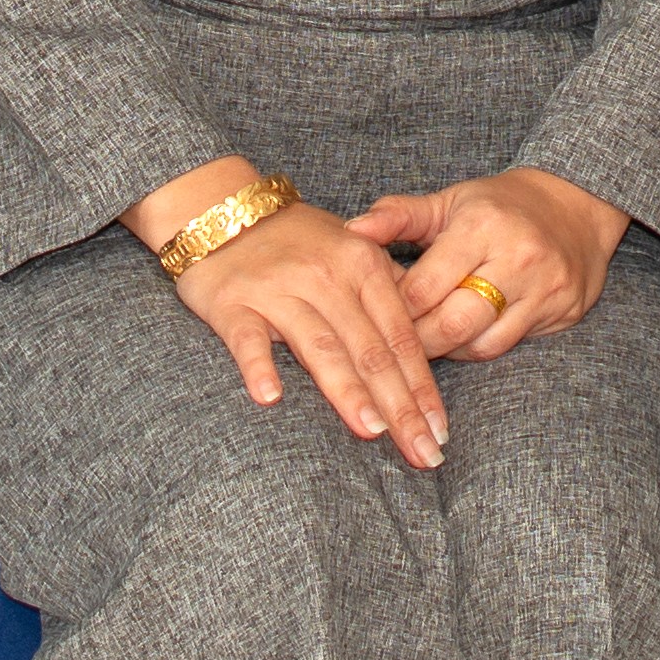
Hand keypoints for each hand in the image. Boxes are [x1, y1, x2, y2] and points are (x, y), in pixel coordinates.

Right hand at [159, 164, 448, 466]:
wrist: (219, 207)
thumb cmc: (296, 238)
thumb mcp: (353, 249)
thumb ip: (390, 290)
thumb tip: (435, 339)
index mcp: (363, 265)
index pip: (401, 337)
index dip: (423, 388)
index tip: (440, 433)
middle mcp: (326, 277)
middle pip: (371, 351)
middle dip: (400, 407)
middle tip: (422, 453)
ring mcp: (279, 290)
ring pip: (320, 347)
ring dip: (347, 391)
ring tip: (373, 432)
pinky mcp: (234, 303)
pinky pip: (247, 339)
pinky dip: (258, 366)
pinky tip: (270, 397)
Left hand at [352, 170, 624, 362]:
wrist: (577, 206)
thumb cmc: (499, 206)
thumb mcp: (449, 202)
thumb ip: (398, 216)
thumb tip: (351, 230)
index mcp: (482, 225)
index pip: (423, 287)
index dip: (393, 308)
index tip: (373, 315)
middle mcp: (518, 258)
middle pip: (451, 323)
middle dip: (416, 341)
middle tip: (393, 345)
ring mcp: (545, 288)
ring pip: (482, 343)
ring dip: (447, 349)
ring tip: (425, 343)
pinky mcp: (564, 311)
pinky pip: (509, 345)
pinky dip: (477, 347)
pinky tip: (461, 339)